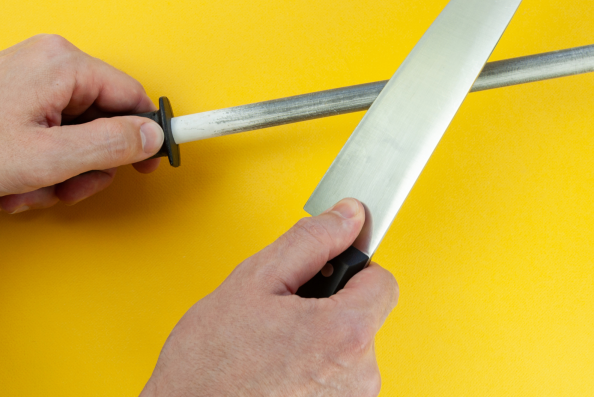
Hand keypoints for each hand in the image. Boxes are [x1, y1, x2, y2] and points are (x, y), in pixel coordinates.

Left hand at [0, 34, 163, 212]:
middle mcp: (51, 64)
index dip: (145, 136)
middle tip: (61, 189)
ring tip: (23, 190)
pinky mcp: (16, 94)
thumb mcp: (48, 157)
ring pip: (74, 134)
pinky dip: (37, 164)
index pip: (132, 97)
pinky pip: (49, 132)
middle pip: (103, 122)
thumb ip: (111, 145)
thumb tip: (153, 136)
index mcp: (65, 67)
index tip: (154, 161)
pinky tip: (11, 182)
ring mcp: (31, 78)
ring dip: (56, 173)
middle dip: (85, 167)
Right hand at [141, 198, 398, 396]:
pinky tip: (278, 370)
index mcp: (346, 333)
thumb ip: (312, 240)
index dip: (349, 267)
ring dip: (318, 340)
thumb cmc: (210, 365)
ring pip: (348, 348)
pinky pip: (337, 378)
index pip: (382, 280)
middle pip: (363, 315)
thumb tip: (348, 216)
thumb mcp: (255, 280)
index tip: (321, 272)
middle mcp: (360, 375)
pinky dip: (313, 370)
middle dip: (326, 306)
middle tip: (280, 314)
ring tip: (273, 347)